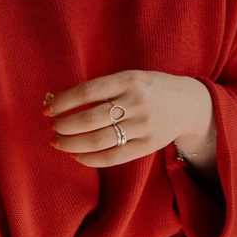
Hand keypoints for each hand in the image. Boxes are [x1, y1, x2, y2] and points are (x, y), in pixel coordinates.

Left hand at [44, 69, 213, 168]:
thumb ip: (102, 88)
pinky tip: (76, 155)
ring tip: (58, 142)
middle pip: (90, 118)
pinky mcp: (147, 145)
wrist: (188, 104)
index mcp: (129, 80)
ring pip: (99, 140)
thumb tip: (58, 100)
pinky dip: (90, 158)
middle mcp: (137, 102)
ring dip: (72, 143)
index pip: (88, 91)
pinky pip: (113, 156)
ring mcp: (143, 125)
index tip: (47, 109)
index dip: (64, 102)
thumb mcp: (130, 77)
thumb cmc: (149, 89)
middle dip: (65, 125)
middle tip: (53, 128)